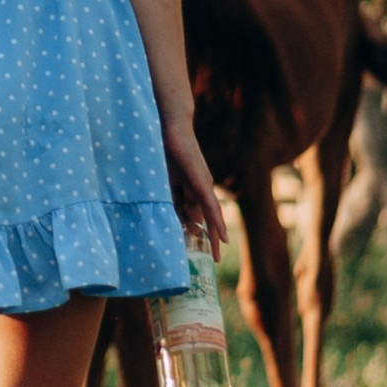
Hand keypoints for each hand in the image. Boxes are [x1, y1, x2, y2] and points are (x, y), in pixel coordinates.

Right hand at [162, 120, 228, 257]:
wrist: (169, 128)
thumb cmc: (163, 151)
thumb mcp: (165, 182)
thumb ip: (171, 199)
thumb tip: (177, 219)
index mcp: (190, 187)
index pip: (195, 214)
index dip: (197, 231)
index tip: (196, 246)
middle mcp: (201, 188)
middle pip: (207, 218)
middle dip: (209, 238)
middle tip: (213, 258)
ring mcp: (203, 185)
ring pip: (211, 216)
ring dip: (213, 236)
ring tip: (216, 255)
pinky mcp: (202, 182)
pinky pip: (211, 207)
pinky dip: (217, 223)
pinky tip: (222, 237)